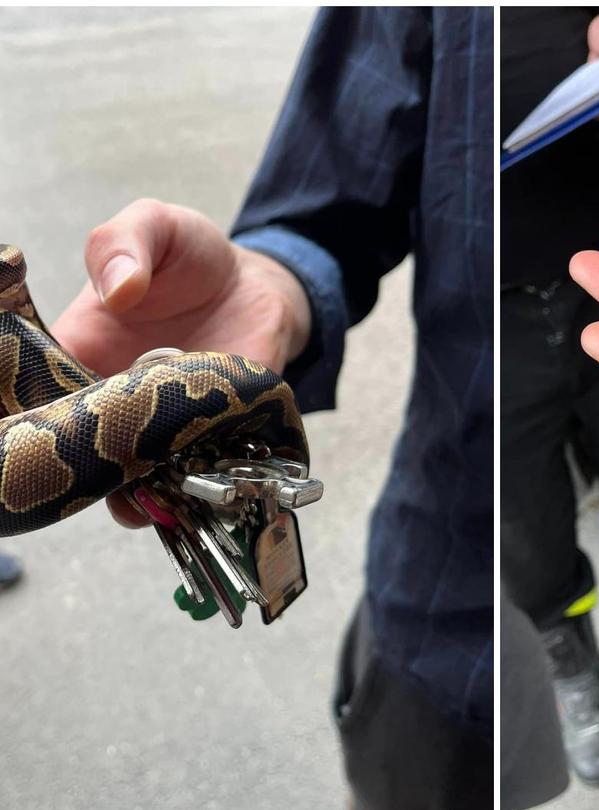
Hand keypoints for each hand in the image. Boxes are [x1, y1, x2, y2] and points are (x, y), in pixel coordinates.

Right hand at [51, 198, 312, 526]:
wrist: (256, 282)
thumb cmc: (190, 256)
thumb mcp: (153, 226)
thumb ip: (122, 245)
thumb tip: (119, 291)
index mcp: (78, 354)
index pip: (43, 399)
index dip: (42, 420)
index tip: (53, 432)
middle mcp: (116, 401)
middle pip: (88, 450)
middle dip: (92, 466)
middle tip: (106, 467)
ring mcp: (165, 424)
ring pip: (139, 476)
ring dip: (139, 491)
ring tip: (146, 494)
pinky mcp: (215, 435)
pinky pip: (200, 472)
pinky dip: (199, 485)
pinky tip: (198, 488)